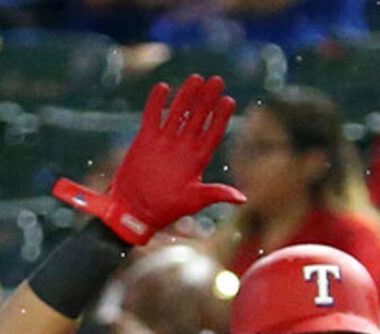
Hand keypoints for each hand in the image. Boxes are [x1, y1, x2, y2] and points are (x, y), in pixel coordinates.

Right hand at [53, 73, 243, 245]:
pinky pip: (153, 115)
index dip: (221, 117)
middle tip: (217, 80)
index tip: (229, 101)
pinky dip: (157, 102)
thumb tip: (242, 199)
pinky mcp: (146, 138)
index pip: (213, 134)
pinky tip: (164, 87)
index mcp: (197, 160)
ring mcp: (165, 141)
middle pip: (198, 117)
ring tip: (196, 78)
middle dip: (207, 99)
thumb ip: (216, 194)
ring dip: (186, 96)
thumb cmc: (168, 208)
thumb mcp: (195, 200)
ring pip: (178, 112)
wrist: (137, 209)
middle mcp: (183, 147)